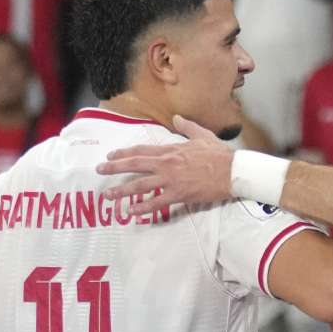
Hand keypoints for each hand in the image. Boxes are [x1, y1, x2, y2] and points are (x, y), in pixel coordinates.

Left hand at [97, 115, 233, 215]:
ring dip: (122, 191)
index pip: (142, 150)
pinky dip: (142, 208)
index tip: (111, 156)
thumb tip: (177, 118)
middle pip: (135, 164)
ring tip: (108, 196)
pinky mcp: (179, 194)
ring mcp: (171, 180)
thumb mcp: (202, 135)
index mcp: (171, 150)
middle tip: (99, 170)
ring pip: (140, 185)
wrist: (233, 171)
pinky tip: (131, 212)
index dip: (124, 153)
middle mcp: (167, 163)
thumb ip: (187, 127)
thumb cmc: (219, 154)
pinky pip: (156, 202)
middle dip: (114, 168)